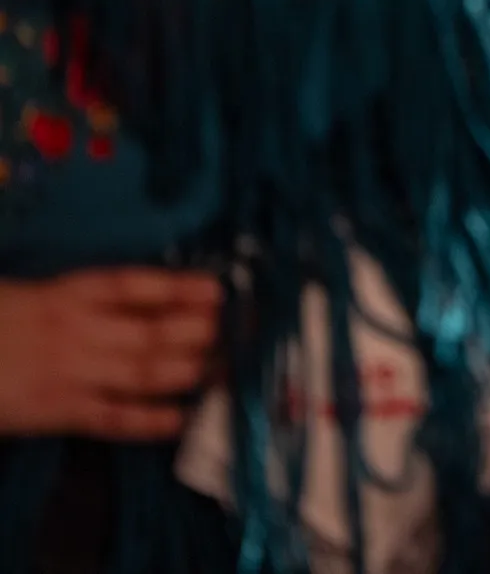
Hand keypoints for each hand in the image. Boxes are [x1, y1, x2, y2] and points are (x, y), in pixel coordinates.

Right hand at [0, 269, 221, 439]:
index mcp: (67, 292)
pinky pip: (112, 419)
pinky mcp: (58, 414)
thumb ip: (90, 295)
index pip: (134, 286)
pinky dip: (149, 422)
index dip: (180, 288)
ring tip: (223, 368)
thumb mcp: (34, 291)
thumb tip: (157, 295)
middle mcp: (76, 331)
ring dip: (188, 372)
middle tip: (236, 332)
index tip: (218, 289)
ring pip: (142, 374)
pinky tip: (182, 419)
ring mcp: (70, 375)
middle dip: (199, 333)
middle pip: (150, 332)